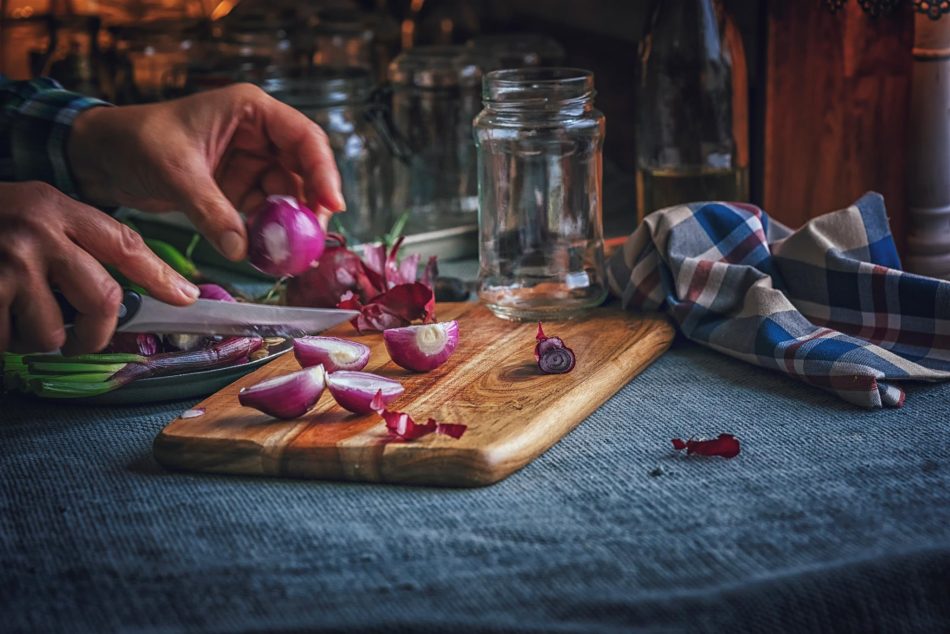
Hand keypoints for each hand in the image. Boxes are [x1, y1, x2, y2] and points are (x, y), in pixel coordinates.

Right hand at [0, 181, 198, 353]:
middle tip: (85, 339)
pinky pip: (8, 340)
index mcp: (57, 207)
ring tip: (21, 322)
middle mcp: (37, 229)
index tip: (186, 299)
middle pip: (103, 297)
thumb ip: (74, 243)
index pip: (125, 244)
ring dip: (41, 340)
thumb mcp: (30, 214)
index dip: (159, 276)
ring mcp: (7, 260)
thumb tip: (124, 295)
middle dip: (98, 331)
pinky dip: (4, 342)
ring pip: (54, 330)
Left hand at [67, 83, 344, 261]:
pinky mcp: (238, 188)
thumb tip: (241, 250)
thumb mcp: (175, 173)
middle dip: (310, 205)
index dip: (323, 171)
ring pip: (287, 194)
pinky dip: (268, 231)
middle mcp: (259, 134)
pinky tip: (267, 251)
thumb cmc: (135, 142)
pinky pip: (265, 211)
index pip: (304, 138)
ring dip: (290, 224)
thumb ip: (211, 210)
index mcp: (250, 110)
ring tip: (290, 253)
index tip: (332, 205)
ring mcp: (251, 162)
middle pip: (303, 170)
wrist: (101, 157)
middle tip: (312, 240)